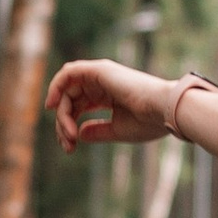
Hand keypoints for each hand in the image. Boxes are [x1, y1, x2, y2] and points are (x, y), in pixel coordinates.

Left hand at [49, 55, 177, 150]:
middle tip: (68, 144)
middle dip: (63, 123)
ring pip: (67, 90)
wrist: (164, 112)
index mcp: (109, 96)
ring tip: (66, 133)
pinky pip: (69, 73)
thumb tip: (77, 134)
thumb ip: (97, 131)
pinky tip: (53, 106)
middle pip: (70, 100)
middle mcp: (103, 83)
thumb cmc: (147, 122)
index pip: (79, 108)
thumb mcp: (117, 131)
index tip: (69, 147)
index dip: (68, 126)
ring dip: (62, 112)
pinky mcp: (99, 70)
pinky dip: (57, 86)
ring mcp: (100, 75)